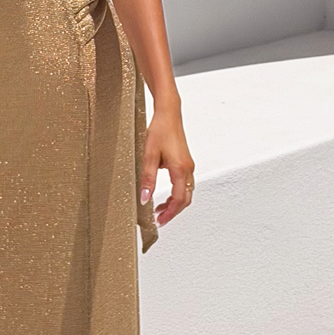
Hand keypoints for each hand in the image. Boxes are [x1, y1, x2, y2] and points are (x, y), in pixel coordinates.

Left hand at [139, 107, 194, 228]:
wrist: (168, 114)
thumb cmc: (160, 130)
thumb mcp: (149, 155)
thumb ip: (147, 179)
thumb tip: (145, 197)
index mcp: (180, 169)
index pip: (179, 200)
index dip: (170, 213)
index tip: (160, 221)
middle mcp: (188, 169)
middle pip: (186, 199)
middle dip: (173, 211)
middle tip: (159, 218)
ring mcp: (188, 166)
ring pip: (186, 192)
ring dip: (175, 203)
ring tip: (160, 208)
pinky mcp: (186, 162)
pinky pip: (185, 184)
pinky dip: (177, 193)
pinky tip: (165, 193)